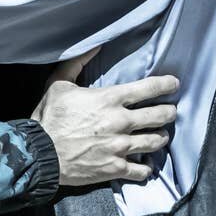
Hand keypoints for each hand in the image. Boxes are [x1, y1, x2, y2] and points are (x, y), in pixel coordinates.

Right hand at [31, 57, 178, 186]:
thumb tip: (94, 45)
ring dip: (161, 137)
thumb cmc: (50, 117)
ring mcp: (120, 146)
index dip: (166, 85)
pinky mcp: (116, 168)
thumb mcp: (59, 83)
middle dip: (169, 112)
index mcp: (109, 99)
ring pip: (155, 141)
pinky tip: (146, 164)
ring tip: (161, 135)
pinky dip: (147, 167)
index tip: (174, 84)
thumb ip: (77, 63)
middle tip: (170, 111)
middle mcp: (121, 122)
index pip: (148, 89)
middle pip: (159, 116)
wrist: (41, 153)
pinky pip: (142, 170)